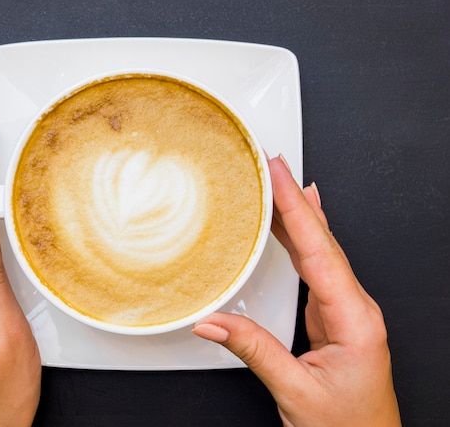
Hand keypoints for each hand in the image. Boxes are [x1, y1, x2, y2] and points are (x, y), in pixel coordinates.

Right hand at [193, 155, 400, 425]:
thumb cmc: (348, 426)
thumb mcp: (295, 391)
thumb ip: (253, 351)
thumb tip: (212, 321)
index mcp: (354, 319)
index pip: (319, 250)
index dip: (297, 208)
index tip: (281, 174)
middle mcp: (355, 307)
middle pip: (322, 241)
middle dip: (296, 199)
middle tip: (273, 165)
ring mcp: (346, 309)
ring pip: (319, 249)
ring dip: (298, 215)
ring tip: (278, 183)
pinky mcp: (334, 315)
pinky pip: (314, 267)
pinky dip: (301, 239)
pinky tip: (295, 224)